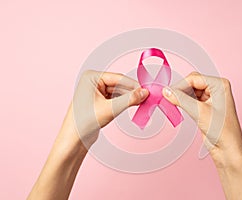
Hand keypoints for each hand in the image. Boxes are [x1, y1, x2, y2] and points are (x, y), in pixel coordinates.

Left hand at [28, 70, 148, 199]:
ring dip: (129, 97)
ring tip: (143, 102)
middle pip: (119, 84)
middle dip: (132, 91)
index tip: (147, 90)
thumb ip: (129, 99)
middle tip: (147, 97)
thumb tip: (144, 92)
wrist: (74, 139)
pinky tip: (134, 104)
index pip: (118, 78)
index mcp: (91, 77)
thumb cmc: (84, 122)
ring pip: (119, 91)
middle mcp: (93, 81)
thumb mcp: (110, 109)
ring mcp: (96, 90)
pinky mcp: (99, 100)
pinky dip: (124, 102)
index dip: (134, 85)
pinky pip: (115, 98)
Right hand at [162, 72, 241, 161]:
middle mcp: (216, 88)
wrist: (227, 149)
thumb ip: (181, 99)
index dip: (180, 85)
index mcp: (220, 85)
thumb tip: (167, 91)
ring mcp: (211, 97)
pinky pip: (191, 99)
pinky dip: (183, 102)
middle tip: (169, 98)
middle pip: (191, 82)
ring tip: (173, 104)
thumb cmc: (222, 131)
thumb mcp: (199, 112)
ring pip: (190, 91)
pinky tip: (178, 107)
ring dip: (181, 96)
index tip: (167, 93)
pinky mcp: (205, 106)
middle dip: (180, 90)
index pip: (194, 78)